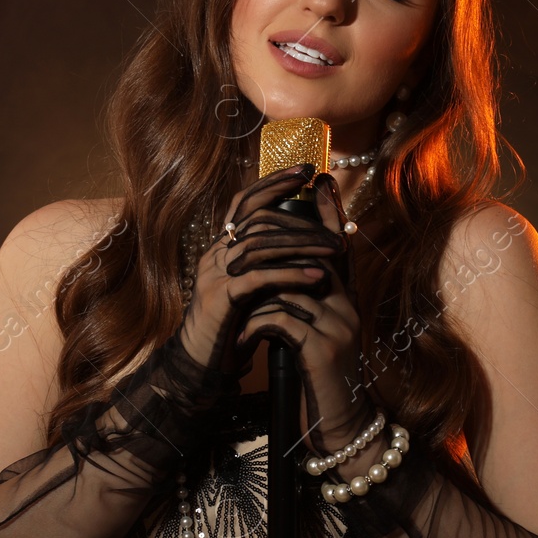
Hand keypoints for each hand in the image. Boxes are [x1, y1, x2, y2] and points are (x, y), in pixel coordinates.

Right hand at [178, 163, 347, 375]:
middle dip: (302, 223)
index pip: (246, 203)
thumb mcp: (255, 292)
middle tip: (337, 232)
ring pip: (260, 244)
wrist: (200, 366)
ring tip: (336, 251)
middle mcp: (216, 255)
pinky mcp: (220, 298)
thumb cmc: (231, 330)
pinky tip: (318, 276)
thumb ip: (272, 267)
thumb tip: (309, 248)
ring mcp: (215, 274)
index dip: (273, 184)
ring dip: (303, 245)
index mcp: (223, 249)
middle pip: (260, 221)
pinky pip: (259, 277)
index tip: (306, 171)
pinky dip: (291, 274)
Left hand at [234, 173, 378, 454]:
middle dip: (277, 245)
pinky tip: (243, 337)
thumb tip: (277, 280)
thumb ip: (303, 308)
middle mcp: (348, 307)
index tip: (318, 181)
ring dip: (256, 295)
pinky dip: (256, 324)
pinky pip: (281, 320)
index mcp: (346, 302)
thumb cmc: (322, 383)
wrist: (342, 428)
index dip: (328, 214)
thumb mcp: (313, 338)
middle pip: (314, 256)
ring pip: (289, 288)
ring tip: (232, 304)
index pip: (338, 247)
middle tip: (241, 237)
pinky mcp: (323, 349)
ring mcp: (338, 326)